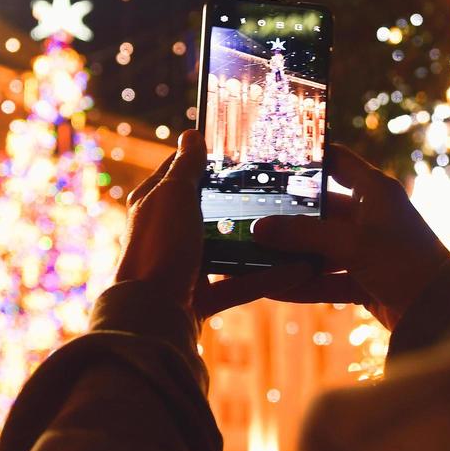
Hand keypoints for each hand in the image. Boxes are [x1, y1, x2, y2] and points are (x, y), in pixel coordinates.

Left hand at [118, 130, 320, 319]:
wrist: (151, 315)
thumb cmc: (158, 246)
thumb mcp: (174, 195)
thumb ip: (186, 166)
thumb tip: (191, 134)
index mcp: (154, 203)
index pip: (180, 171)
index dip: (205, 158)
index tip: (239, 150)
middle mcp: (167, 233)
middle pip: (208, 210)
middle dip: (239, 201)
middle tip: (278, 186)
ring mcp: (184, 266)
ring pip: (228, 249)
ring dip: (259, 242)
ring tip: (294, 227)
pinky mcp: (201, 297)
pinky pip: (239, 284)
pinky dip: (266, 278)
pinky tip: (298, 269)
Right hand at [251, 145, 449, 329]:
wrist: (442, 314)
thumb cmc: (406, 263)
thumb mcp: (352, 244)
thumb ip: (304, 235)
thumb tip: (258, 228)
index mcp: (375, 191)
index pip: (336, 160)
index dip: (307, 158)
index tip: (270, 159)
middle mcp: (371, 215)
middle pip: (321, 209)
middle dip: (288, 217)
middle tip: (249, 214)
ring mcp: (368, 249)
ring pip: (321, 247)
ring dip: (292, 254)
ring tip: (254, 254)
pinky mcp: (365, 280)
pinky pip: (327, 278)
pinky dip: (304, 283)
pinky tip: (272, 287)